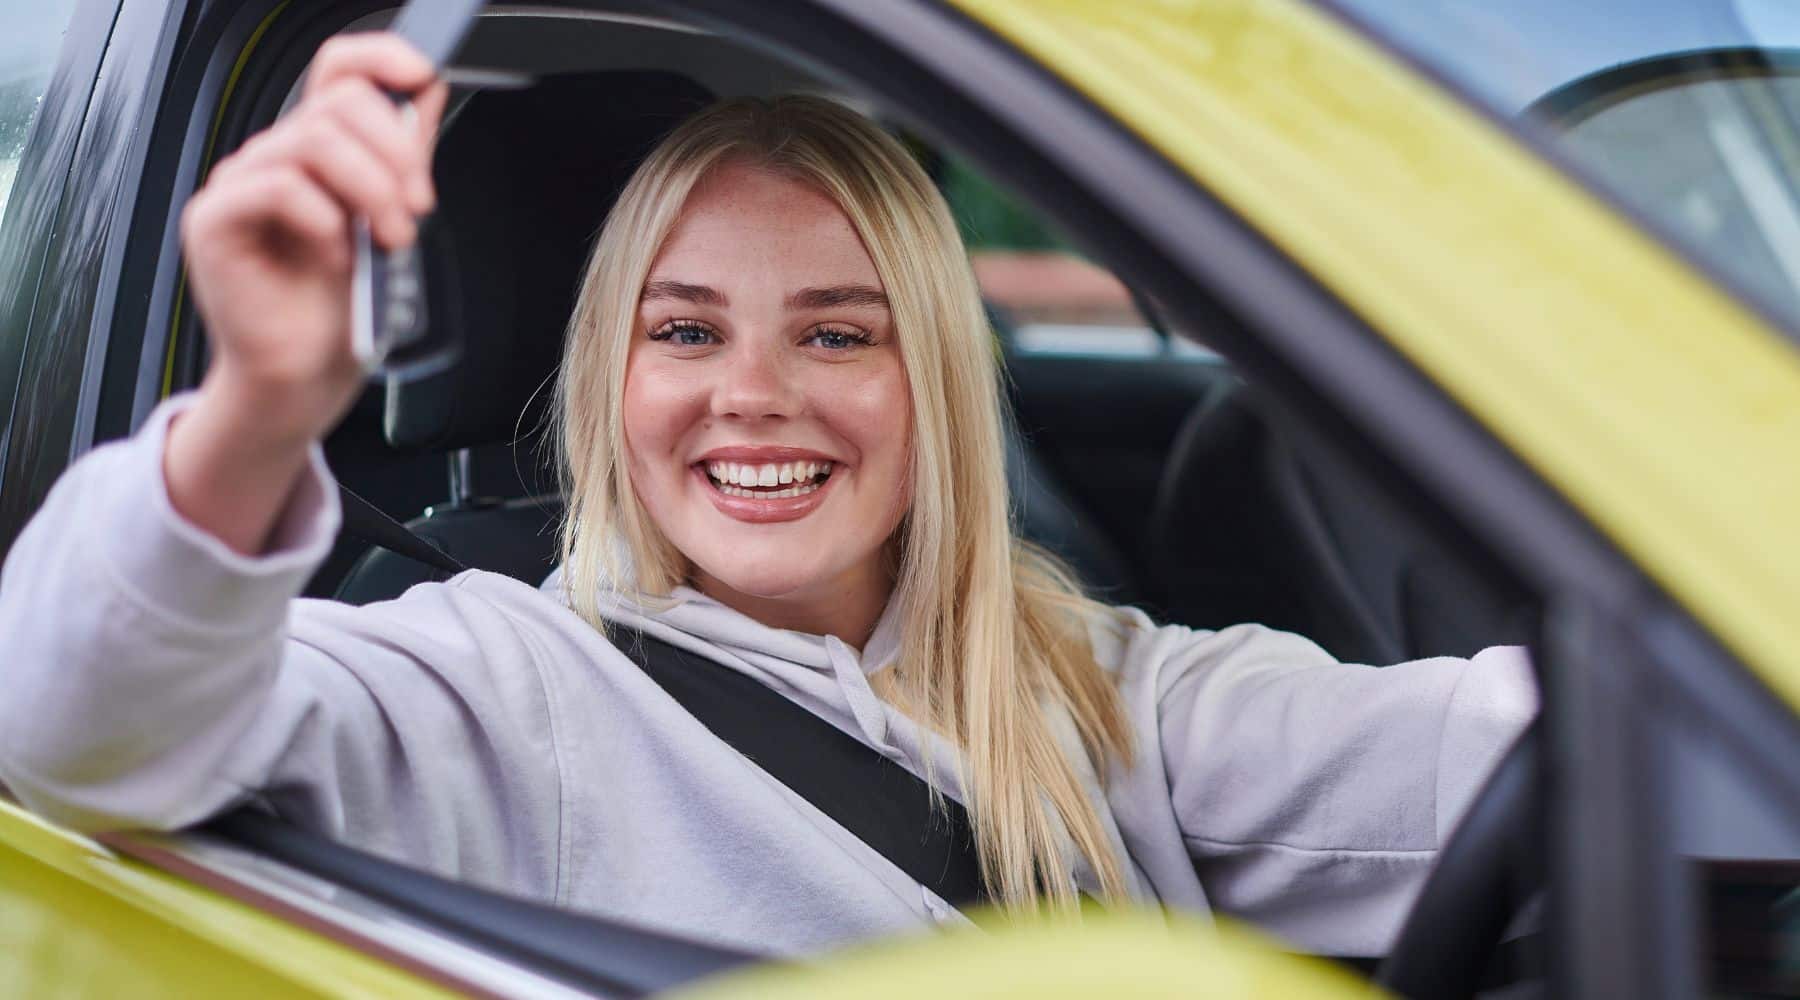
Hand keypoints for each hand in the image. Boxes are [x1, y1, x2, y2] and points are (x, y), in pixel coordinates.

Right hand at [166, 33, 447, 554]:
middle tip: (417, 209)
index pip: (337, 69)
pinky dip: (323, 220)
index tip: (422, 80)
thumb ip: (402, 161)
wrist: (305, 378)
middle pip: (337, 104)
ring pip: (312, 141)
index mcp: (316, 151)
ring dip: (370, 189)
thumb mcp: (389, 223)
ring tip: (391, 238)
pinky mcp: (214, 220)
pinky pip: (277, 186)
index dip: (380, 58)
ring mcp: (239, 185)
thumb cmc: (341, 310)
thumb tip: (423, 97)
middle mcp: (274, 157)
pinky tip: (337, 257)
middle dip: (395, 154)